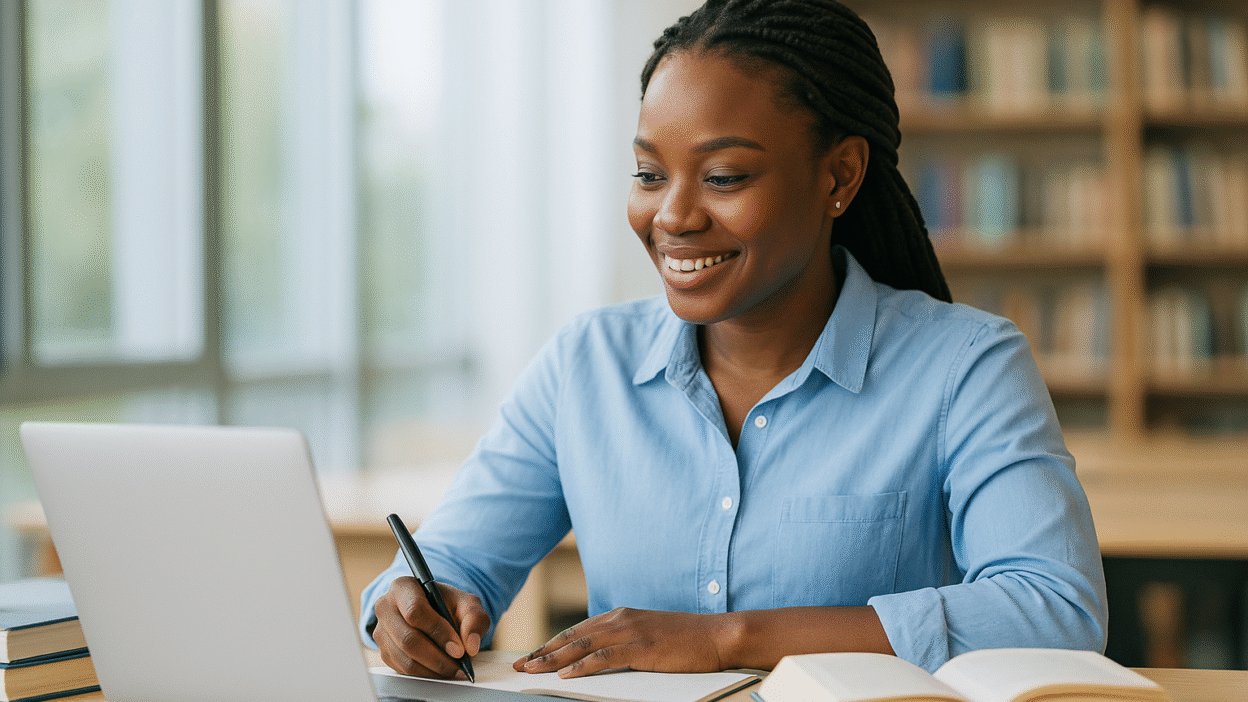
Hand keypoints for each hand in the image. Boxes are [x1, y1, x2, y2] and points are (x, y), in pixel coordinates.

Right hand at [373, 576, 489, 678]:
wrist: (432, 611)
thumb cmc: (446, 604)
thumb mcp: (466, 603)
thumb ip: (474, 618)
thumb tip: (471, 645)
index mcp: (403, 587)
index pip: (415, 611)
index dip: (438, 632)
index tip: (458, 648)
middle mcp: (386, 608)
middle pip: (408, 639)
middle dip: (437, 657)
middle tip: (458, 664)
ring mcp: (381, 631)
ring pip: (405, 658)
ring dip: (433, 669)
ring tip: (453, 669)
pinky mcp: (384, 651)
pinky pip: (402, 669)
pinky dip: (425, 673)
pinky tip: (440, 669)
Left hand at [512, 608, 732, 677]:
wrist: (716, 635)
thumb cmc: (686, 640)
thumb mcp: (648, 636)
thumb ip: (623, 641)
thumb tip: (599, 657)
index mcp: (620, 616)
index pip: (576, 631)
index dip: (551, 645)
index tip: (531, 657)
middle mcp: (620, 619)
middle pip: (572, 637)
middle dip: (543, 652)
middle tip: (520, 665)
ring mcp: (630, 631)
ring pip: (581, 645)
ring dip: (553, 659)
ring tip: (532, 670)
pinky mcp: (641, 647)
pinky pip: (605, 657)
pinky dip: (583, 665)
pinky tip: (567, 674)